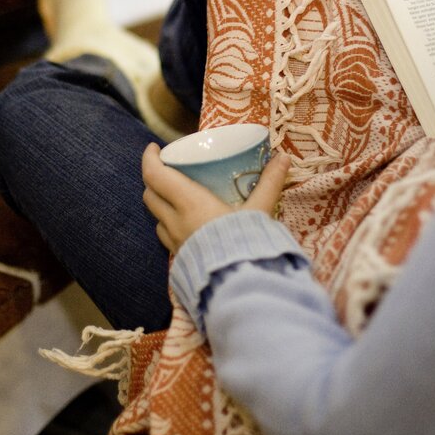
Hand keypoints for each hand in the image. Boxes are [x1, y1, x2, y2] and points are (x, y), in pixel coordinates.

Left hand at [142, 143, 290, 253]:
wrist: (240, 286)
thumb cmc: (246, 243)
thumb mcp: (260, 210)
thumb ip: (270, 182)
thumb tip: (284, 158)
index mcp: (189, 203)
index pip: (155, 175)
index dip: (150, 158)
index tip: (155, 147)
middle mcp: (175, 221)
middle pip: (149, 194)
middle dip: (153, 178)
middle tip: (168, 168)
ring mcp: (175, 242)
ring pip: (156, 217)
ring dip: (160, 203)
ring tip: (174, 195)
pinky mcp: (181, 258)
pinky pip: (166, 236)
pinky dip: (168, 223)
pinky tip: (184, 223)